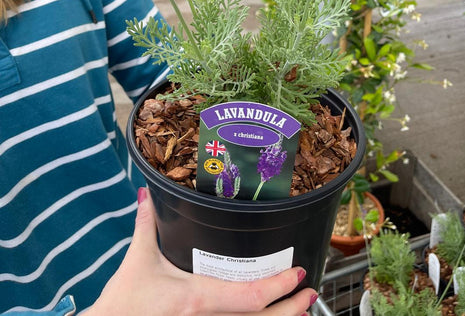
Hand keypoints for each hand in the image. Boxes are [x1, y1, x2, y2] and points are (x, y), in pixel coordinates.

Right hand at [87, 188, 317, 315]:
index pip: (249, 297)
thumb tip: (147, 192)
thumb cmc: (123, 303)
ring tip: (300, 307)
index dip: (278, 288)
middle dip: (292, 308)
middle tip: (310, 290)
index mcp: (197, 300)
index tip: (297, 274)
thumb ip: (147, 223)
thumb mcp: (138, 260)